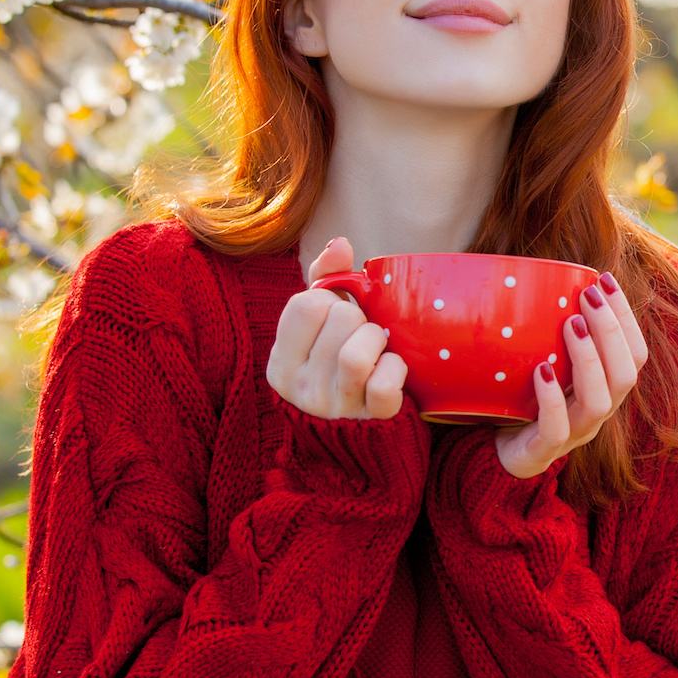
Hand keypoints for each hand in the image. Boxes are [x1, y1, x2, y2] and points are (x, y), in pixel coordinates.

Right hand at [266, 236, 409, 419]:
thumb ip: (324, 280)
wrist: (360, 434)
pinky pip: (385, 384)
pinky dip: (396, 370)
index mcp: (281, 362)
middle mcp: (300, 389)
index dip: (330, 301)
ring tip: (379, 349)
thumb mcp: (321, 327)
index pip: (306, 304)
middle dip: (359, 320)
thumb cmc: (338, 364)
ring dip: (378, 341)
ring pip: (357, 353)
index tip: (335, 317)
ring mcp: (334, 409)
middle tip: (362, 336)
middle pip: (340, 320)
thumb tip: (340, 243)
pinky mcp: (371, 422)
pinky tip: (393, 370)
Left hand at [495, 271, 648, 478]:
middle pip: (625, 375)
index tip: (605, 280)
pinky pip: (556, 428)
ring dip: (589, 358)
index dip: (627, 317)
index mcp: (605, 390)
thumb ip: (554, 332)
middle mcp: (597, 413)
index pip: (634, 354)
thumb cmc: (523, 400)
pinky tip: (542, 370)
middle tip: (588, 295)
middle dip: (612, 330)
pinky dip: (551, 398)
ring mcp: (573, 435)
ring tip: (572, 324)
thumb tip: (545, 277)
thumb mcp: (545, 361)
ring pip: (599, 401)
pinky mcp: (542, 451)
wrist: (494, 453)